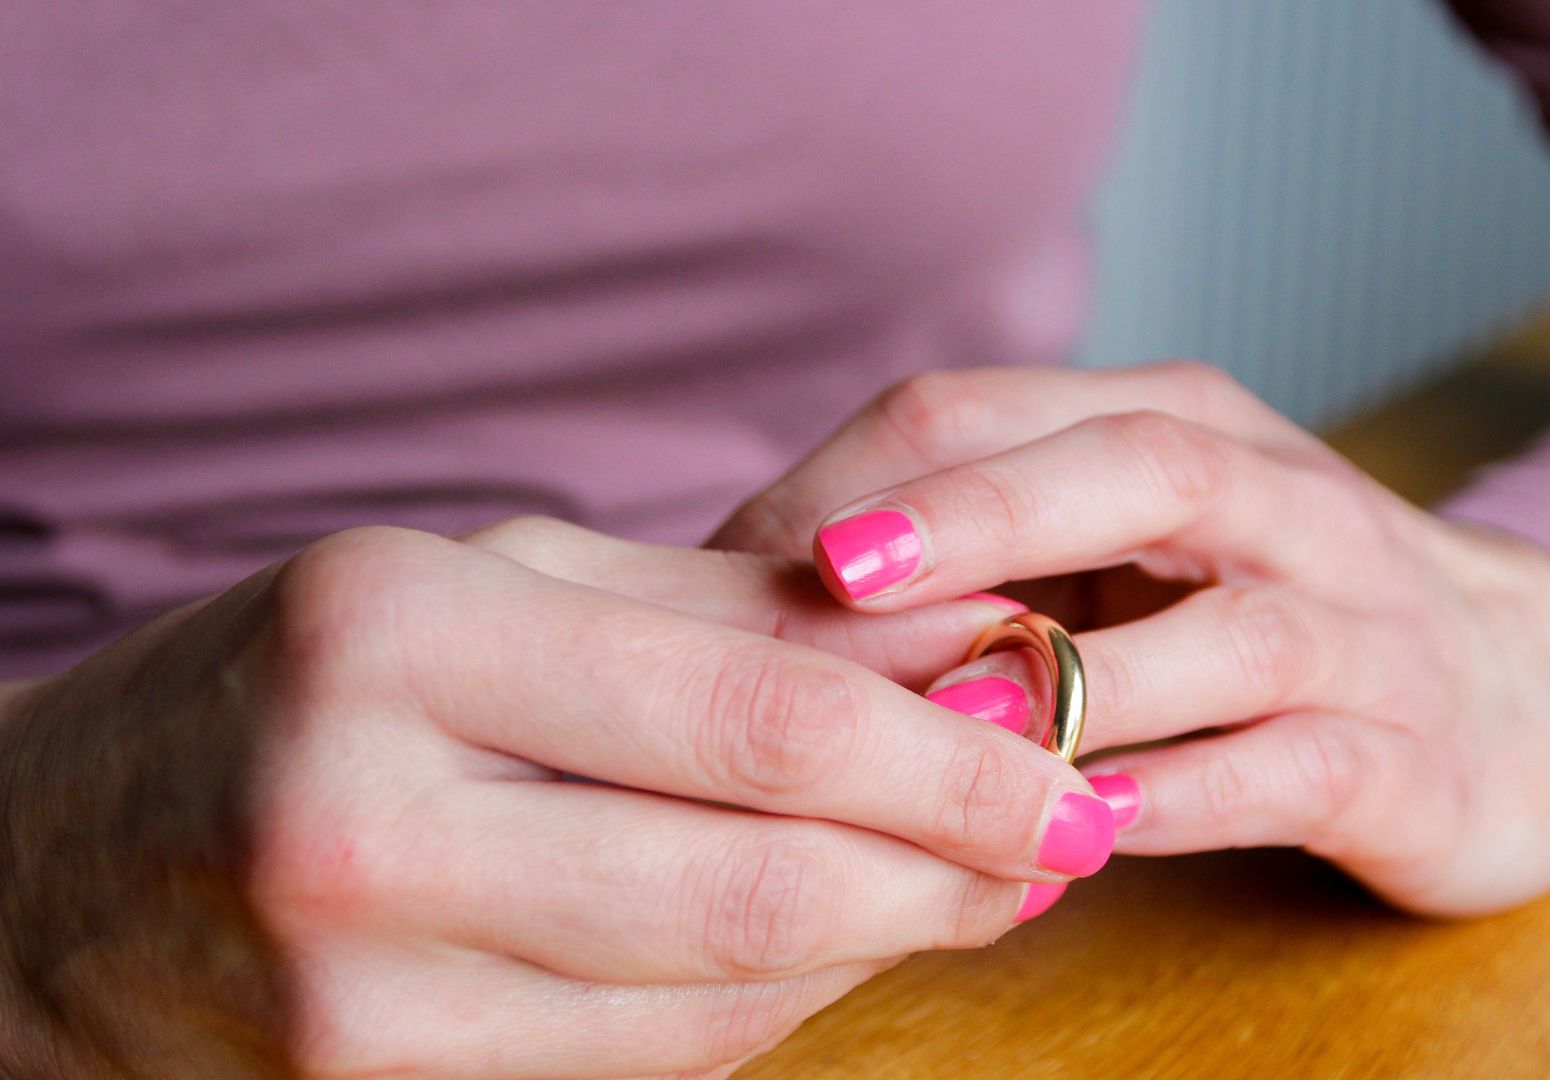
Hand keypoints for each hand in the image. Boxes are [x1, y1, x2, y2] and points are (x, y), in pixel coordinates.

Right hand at [0, 519, 1110, 1077]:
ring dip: (886, 933)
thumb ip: (721, 610)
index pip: (748, 714)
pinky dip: (778, 994)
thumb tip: (959, 631)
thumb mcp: (486, 583)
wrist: (53, 872)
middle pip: (756, 879)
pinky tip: (847, 928)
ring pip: (725, 991)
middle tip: (1071, 831)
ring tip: (986, 873)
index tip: (1073, 753)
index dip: (944, 751)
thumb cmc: (295, 683)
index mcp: (400, 638)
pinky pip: (655, 1060)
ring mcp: (369, 994)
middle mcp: (370, 824)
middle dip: (951, 864)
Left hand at [713, 363, 1549, 915]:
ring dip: (1086, 682)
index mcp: (1184, 430)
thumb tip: (764, 585)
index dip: (872, 478)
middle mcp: (1280, 506)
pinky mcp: (1411, 757)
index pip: (1007, 410)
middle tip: (836, 576)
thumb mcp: (1134, 544)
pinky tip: (1091, 825)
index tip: (745, 557)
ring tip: (951, 730)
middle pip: (1133, 472)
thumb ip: (991, 546)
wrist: (1531, 688)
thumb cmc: (1274, 610)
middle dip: (980, 517)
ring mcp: (1360, 629)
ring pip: (1230, 632)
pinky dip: (1191, 794)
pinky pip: (1297, 768)